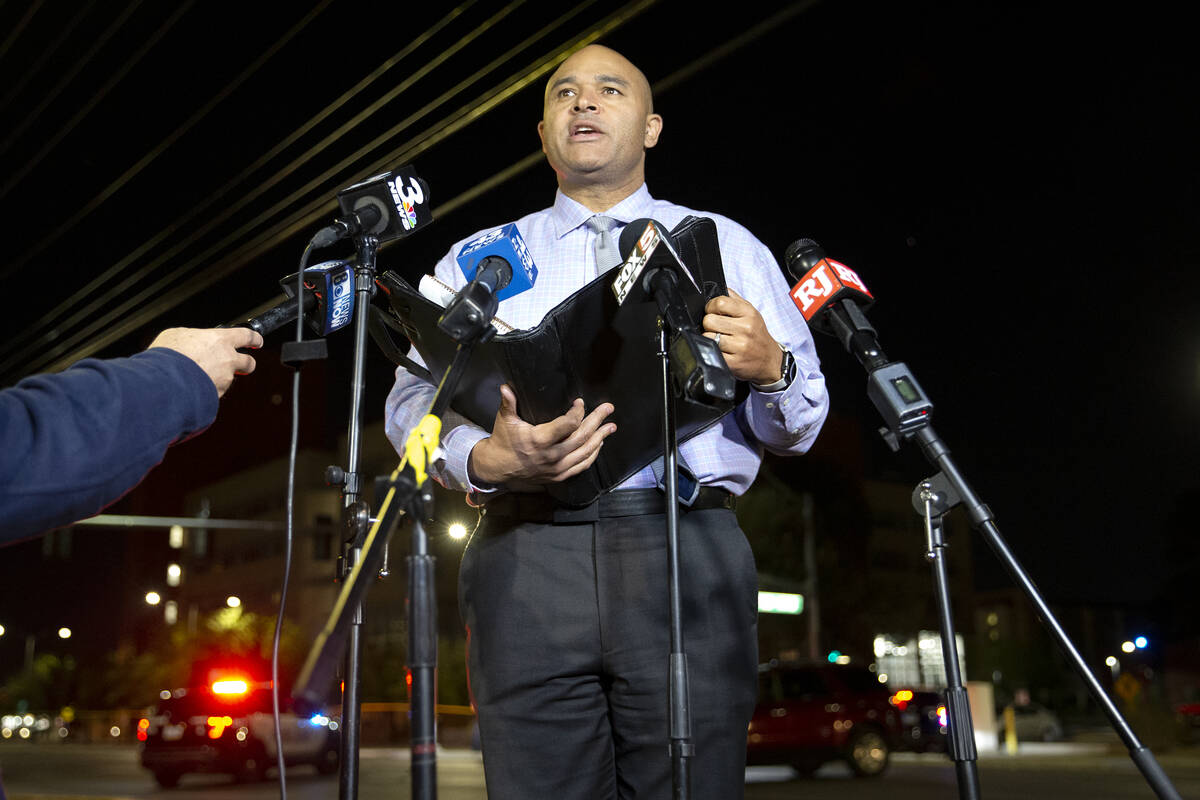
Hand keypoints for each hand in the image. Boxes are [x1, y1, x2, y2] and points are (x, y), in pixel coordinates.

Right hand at [148, 326, 262, 397]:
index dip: (254, 339)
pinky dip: (205, 392)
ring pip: (228, 380)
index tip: (257, 341)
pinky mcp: (216, 396)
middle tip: (239, 365)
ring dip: (218, 379)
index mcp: (221, 340)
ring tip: (197, 377)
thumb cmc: (167, 355)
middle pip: (249, 363)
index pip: (247, 336)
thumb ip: (193, 338)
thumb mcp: (177, 335)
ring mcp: (224, 380)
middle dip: (246, 364)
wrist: (164, 381)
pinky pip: (213, 393)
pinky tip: (190, 389)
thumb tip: (193, 343)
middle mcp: (228, 360)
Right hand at [468, 384, 615, 488]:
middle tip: (608, 408)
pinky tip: (599, 444)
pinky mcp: (559, 475)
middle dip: (597, 421)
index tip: (580, 403)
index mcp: (539, 440)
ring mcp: (557, 468)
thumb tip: (506, 387)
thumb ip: (508, 403)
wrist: (498, 467)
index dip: (578, 412)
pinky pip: (581, 466)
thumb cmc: (504, 440)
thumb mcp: (505, 420)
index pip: (568, 425)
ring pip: (585, 452)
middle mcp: (551, 456)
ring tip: (611, 426)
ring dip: (600, 438)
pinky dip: (593, 454)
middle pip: (582, 437)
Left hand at [702, 288, 781, 384]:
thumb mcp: (751, 312)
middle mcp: (746, 329)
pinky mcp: (734, 362)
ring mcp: (740, 347)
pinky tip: (722, 351)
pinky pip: (712, 352)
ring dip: (710, 339)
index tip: (713, 312)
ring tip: (719, 340)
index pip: (719, 303)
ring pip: (708, 337)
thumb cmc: (757, 334)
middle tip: (717, 329)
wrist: (769, 360)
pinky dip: (713, 351)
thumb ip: (734, 299)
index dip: (711, 307)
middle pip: (709, 320)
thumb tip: (717, 289)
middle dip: (709, 324)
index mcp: (748, 313)